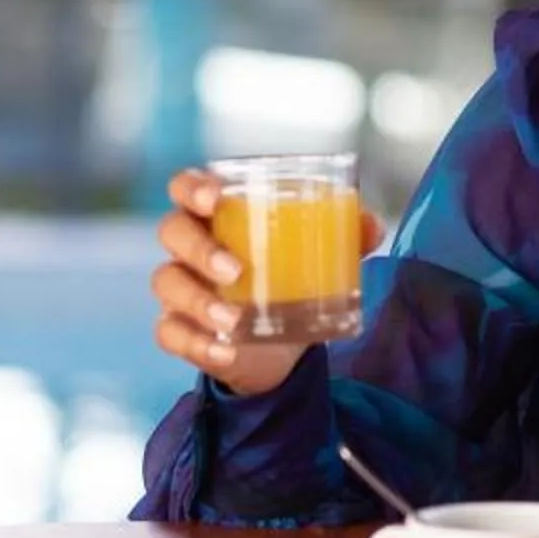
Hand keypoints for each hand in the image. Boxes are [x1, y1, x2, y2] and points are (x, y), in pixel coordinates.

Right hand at [150, 168, 382, 397]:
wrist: (278, 348)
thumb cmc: (288, 282)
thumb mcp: (318, 259)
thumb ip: (346, 238)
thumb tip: (371, 225)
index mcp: (216, 216)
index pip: (185, 187)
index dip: (192, 187)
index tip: (214, 198)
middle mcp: (189, 247)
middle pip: (173, 232)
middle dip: (200, 249)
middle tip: (236, 270)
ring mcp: (180, 289)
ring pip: (167, 283)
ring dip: (199, 301)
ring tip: (234, 320)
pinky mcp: (179, 330)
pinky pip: (170, 333)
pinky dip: (196, 343)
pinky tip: (226, 350)